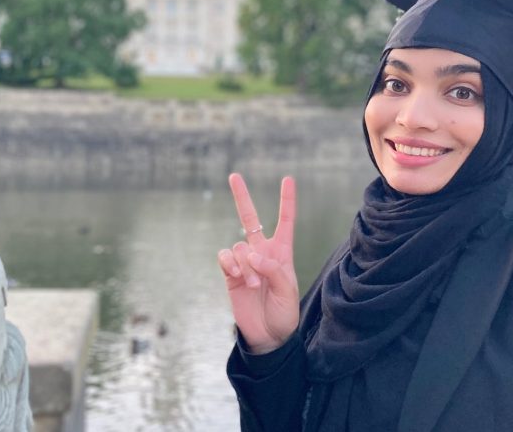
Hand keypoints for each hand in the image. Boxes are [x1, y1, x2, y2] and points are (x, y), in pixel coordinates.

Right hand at [218, 173, 299, 354]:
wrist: (267, 336)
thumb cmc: (284, 314)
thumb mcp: (287, 291)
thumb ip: (272, 269)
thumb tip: (252, 253)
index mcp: (282, 253)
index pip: (285, 221)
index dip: (287, 201)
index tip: (288, 179)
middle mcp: (262, 253)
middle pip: (250, 219)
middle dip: (242, 198)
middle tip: (234, 176)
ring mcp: (244, 262)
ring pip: (239, 247)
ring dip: (246, 265)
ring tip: (253, 285)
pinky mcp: (229, 274)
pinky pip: (225, 257)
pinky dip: (230, 264)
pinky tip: (236, 276)